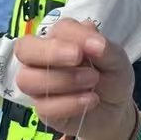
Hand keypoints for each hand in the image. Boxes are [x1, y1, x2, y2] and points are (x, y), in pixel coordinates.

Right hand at [13, 18, 135, 139]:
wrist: (116, 110)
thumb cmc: (110, 77)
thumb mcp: (116, 59)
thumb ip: (104, 46)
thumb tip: (92, 39)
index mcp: (59, 39)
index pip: (54, 30)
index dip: (73, 36)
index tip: (96, 46)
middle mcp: (42, 59)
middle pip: (24, 49)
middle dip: (50, 53)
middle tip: (78, 58)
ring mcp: (38, 85)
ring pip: (27, 79)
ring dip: (62, 80)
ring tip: (92, 81)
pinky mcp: (42, 110)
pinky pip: (43, 107)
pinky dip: (69, 103)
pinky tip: (91, 100)